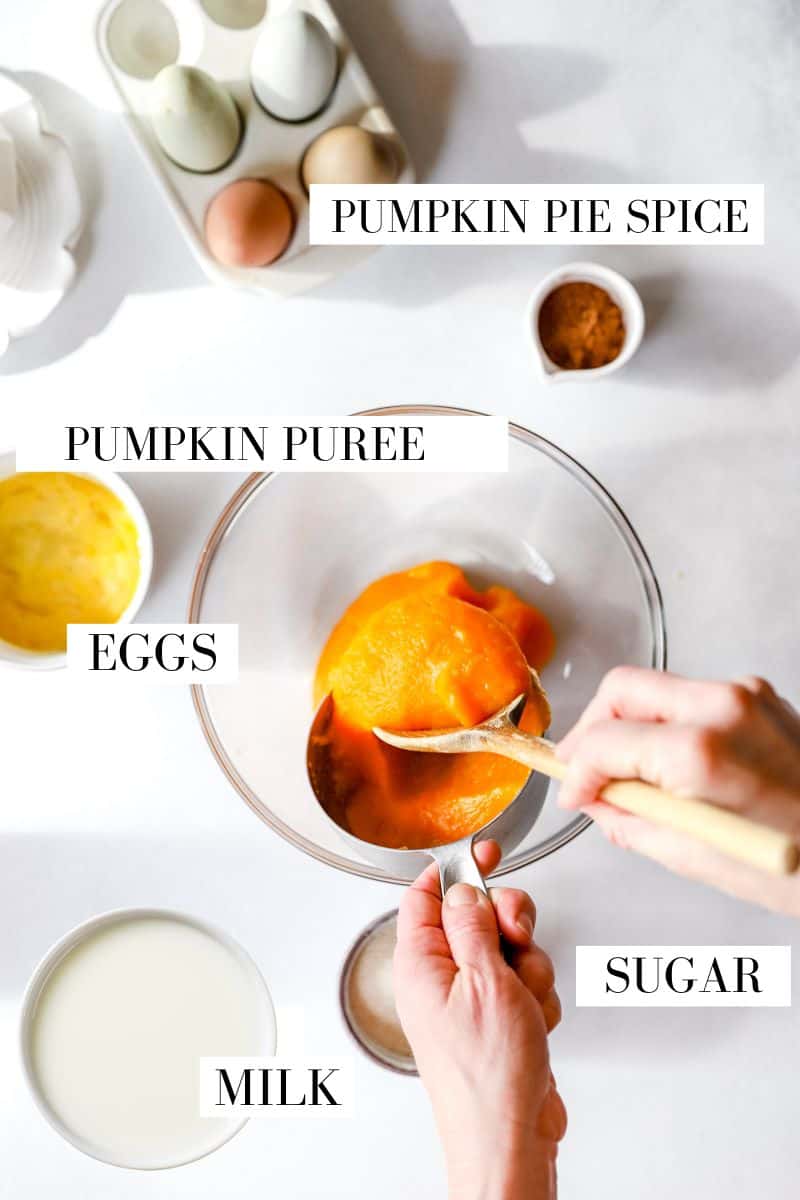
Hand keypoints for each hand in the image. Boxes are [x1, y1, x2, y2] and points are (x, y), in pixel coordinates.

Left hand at [394, 841, 565, 1199]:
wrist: (510, 1138)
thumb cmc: (488, 1078)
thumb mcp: (485, 981)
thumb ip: (475, 926)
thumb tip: (466, 889)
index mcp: (420, 964)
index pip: (427, 895)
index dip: (458, 870)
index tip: (485, 852)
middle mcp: (441, 980)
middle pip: (477, 917)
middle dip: (509, 924)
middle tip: (516, 938)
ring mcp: (471, 1001)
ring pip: (508, 950)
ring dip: (529, 968)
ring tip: (525, 1000)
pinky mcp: (498, 1021)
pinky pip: (523, 984)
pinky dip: (536, 999)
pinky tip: (534, 1024)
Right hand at [557, 667, 799, 914]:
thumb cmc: (798, 866)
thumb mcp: (698, 858)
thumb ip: (632, 821)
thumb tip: (598, 802)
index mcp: (701, 750)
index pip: (603, 740)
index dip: (576, 771)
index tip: (574, 795)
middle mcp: (722, 706)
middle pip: (622, 690)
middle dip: (592, 729)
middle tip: (585, 774)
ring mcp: (745, 695)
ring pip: (655, 689)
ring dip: (630, 727)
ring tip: (633, 780)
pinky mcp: (759, 697)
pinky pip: (692, 699)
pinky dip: (668, 726)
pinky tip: (674, 769)